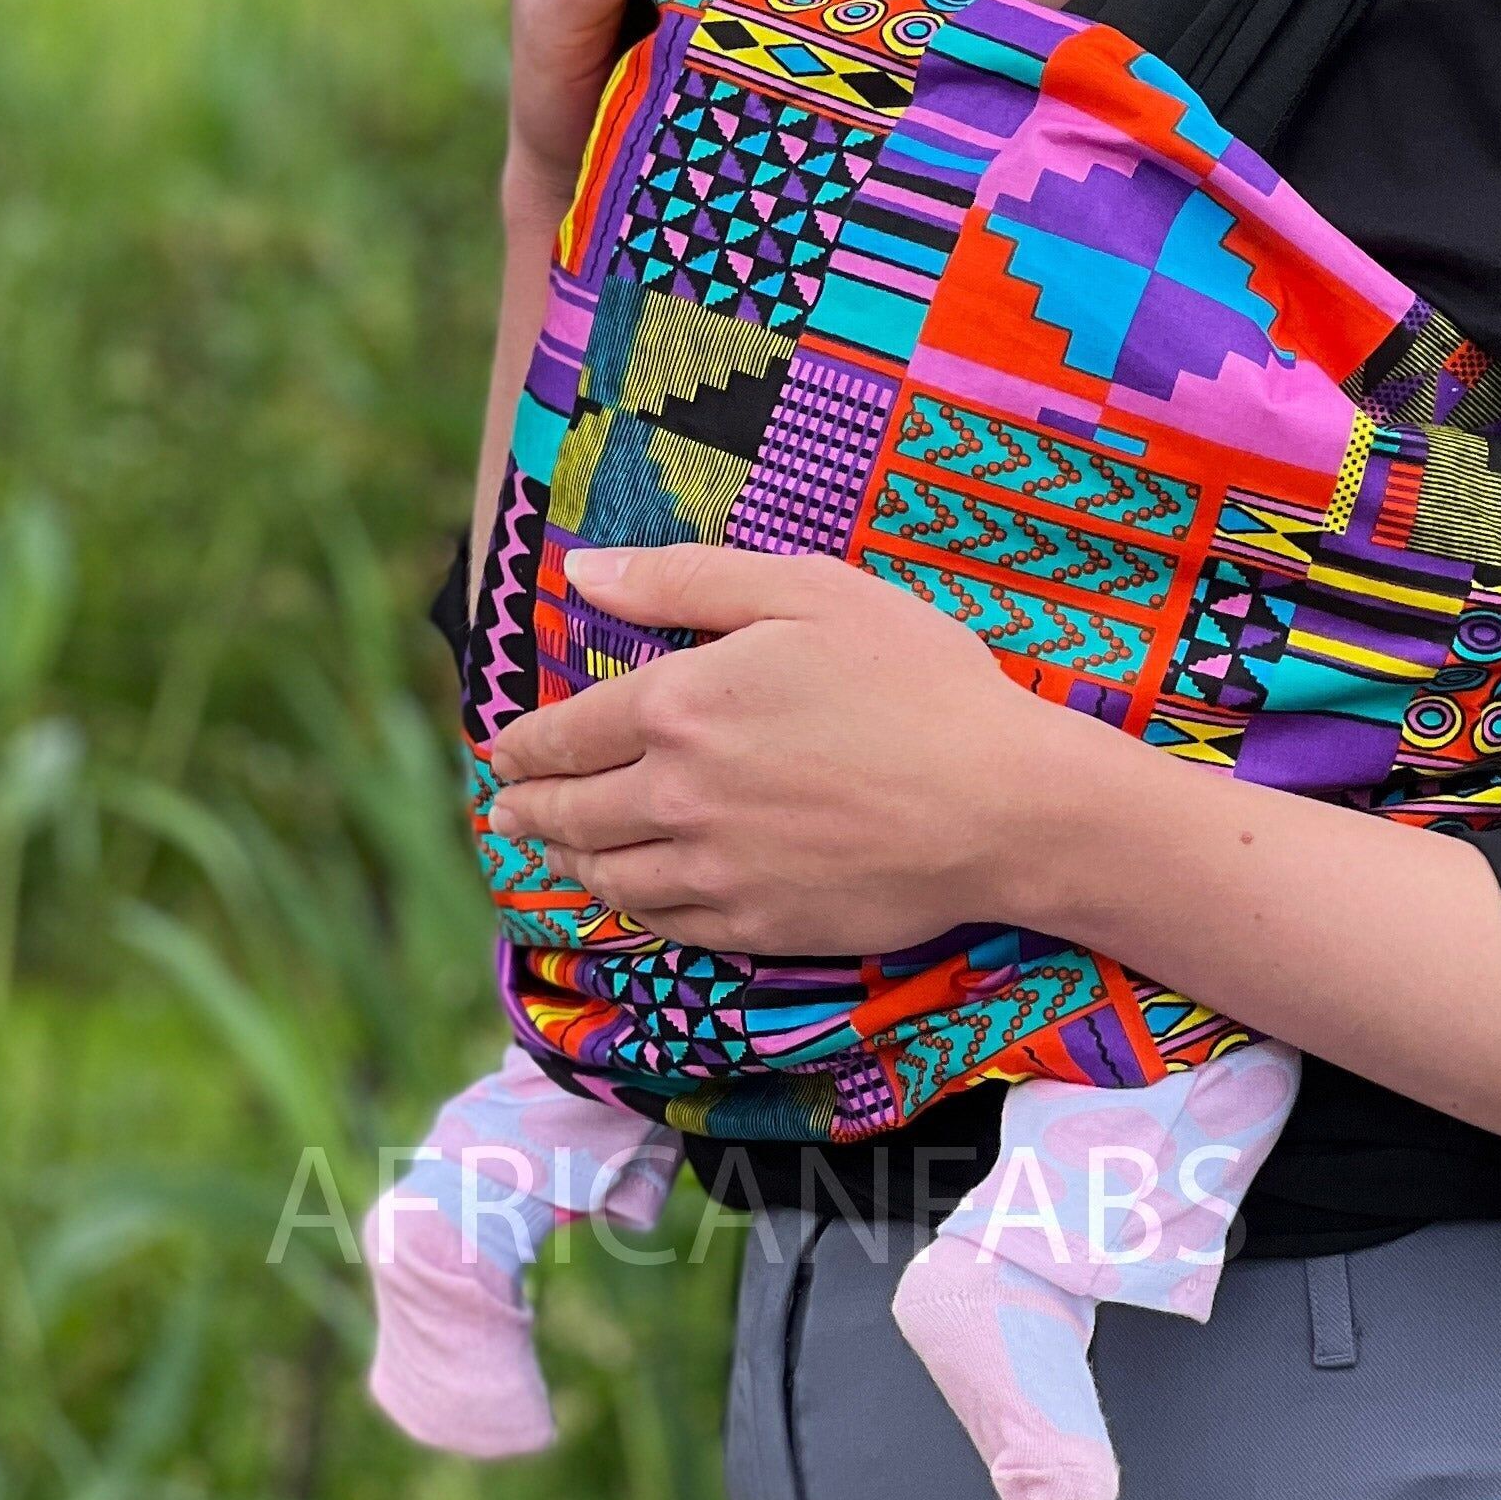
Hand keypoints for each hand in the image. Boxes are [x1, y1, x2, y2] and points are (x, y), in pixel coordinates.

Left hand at [486, 546, 1095, 953]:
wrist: (999, 803)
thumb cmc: (916, 680)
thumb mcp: (810, 591)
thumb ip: (687, 579)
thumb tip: (584, 572)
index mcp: (680, 705)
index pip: (565, 734)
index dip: (523, 744)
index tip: (501, 750)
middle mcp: (676, 795)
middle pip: (570, 813)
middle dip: (524, 808)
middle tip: (502, 809)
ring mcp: (712, 870)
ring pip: (605, 877)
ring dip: (563, 862)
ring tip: (547, 853)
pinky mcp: (753, 926)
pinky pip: (662, 924)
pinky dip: (626, 909)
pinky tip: (625, 896)